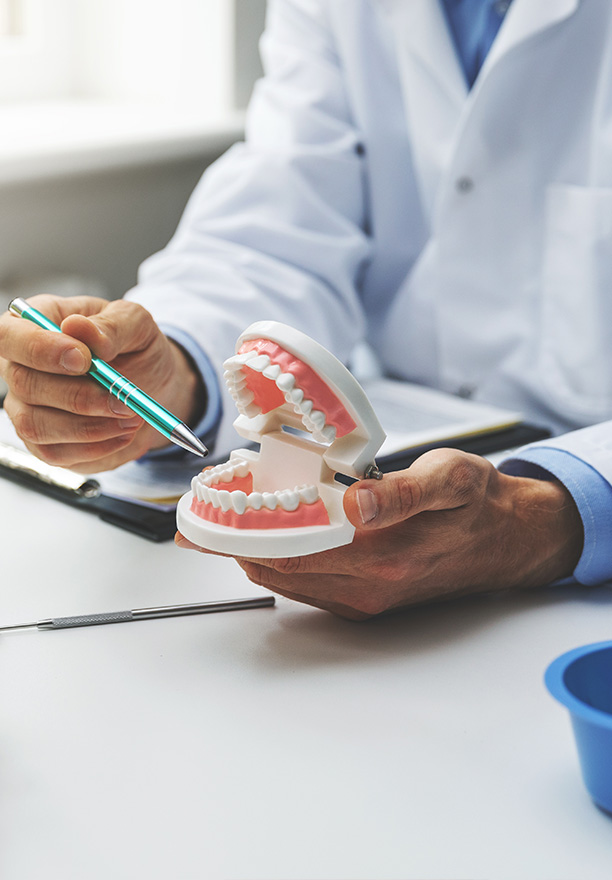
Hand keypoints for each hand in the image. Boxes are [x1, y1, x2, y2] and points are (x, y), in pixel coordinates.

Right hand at [0, 294, 202, 472]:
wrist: (153, 387)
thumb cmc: (136, 349)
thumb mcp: (136, 325)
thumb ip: (111, 325)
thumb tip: (78, 328)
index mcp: (35, 325)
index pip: (9, 335)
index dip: (40, 349)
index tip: (83, 360)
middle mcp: (21, 367)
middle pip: (24, 385)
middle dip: (78, 397)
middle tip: (123, 401)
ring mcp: (27, 408)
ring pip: (36, 426)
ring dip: (89, 428)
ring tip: (131, 417)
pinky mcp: (43, 443)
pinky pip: (56, 453)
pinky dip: (95, 447)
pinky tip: (123, 433)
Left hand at [176, 449, 583, 618]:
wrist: (506, 540)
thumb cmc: (476, 503)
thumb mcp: (451, 478)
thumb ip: (402, 493)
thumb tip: (356, 504)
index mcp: (382, 552)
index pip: (289, 546)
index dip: (239, 532)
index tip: (202, 517)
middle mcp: (367, 584)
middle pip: (276, 567)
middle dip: (232, 543)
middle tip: (197, 518)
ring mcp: (364, 598)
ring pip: (286, 580)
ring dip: (249, 554)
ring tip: (220, 525)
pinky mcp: (366, 602)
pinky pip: (305, 587)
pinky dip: (276, 564)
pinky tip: (265, 541)